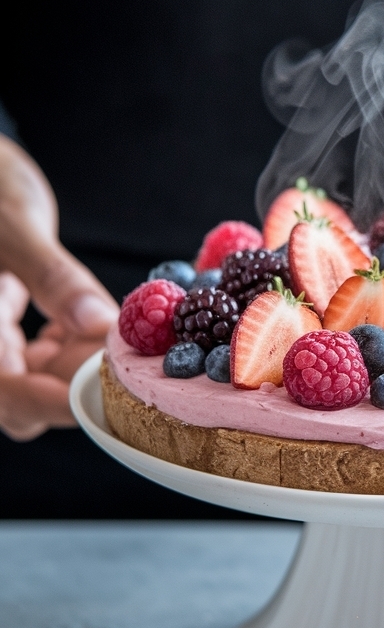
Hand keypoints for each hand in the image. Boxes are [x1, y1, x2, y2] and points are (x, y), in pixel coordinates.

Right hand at [0, 134, 117, 439]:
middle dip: (77, 386)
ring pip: (41, 381)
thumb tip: (96, 322)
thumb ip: (51, 276)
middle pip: (24, 399)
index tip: (104, 393)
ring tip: (124, 335)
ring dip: (83, 366)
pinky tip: (101, 318)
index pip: (6, 390)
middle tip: (128, 359)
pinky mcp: (14, 334)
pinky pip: (49, 357)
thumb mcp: (14, 226)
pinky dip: (80, 345)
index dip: (53, 401)